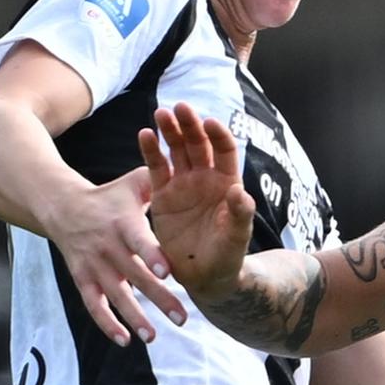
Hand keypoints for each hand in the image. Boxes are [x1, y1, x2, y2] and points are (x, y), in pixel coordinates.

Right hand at [44, 167, 187, 346]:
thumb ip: (160, 178)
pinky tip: (124, 341)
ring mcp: (93, 265)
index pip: (138, 241)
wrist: (62, 207)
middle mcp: (107, 247)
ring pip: (115, 296)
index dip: (151, 255)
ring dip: (134, 317)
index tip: (167, 272)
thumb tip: (187, 162)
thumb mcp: (131, 184)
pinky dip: (107, 324)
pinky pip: (93, 305)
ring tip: (153, 337)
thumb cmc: (110, 197)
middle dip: (158, 298)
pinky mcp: (82, 279)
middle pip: (134, 277)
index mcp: (122, 223)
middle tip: (183, 319)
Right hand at [140, 103, 258, 293]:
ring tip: (161, 113)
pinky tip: (144, 134)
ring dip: (170, 131)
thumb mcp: (236, 237)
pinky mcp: (162, 195)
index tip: (210, 122)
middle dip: (190, 125)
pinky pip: (157, 168)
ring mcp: (183, 184)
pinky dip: (151, 151)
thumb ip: (240, 215)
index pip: (224, 151)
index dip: (218, 135)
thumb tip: (239, 192)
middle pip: (198, 144)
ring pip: (177, 150)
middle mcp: (205, 178)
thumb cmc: (227, 256)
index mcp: (227, 183)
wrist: (203, 277)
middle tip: (180, 107)